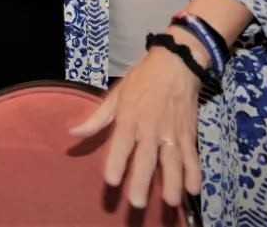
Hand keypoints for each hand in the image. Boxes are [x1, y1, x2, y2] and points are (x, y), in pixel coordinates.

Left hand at [68, 43, 203, 208]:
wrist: (176, 64)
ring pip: (172, 161)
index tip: (111, 180)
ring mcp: (172, 132)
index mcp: (130, 117)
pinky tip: (192, 190)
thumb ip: (96, 118)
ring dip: (171, 182)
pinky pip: (192, 157)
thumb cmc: (142, 79)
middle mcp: (151, 128)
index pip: (121, 143)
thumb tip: (72, 133)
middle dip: (142, 180)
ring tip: (169, 202)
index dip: (116, 161)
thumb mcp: (116, 94)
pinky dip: (194, 173)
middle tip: (137, 202)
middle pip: (146, 157)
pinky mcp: (188, 134)